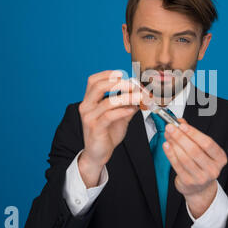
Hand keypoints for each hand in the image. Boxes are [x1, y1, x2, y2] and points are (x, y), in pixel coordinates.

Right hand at [78, 70, 140, 187]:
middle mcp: (86, 107)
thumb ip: (127, 104)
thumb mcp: (119, 116)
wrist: (98, 154)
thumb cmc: (106, 134)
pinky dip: (123, 111)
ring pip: (107, 102)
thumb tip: (141, 94)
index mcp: (89, 100)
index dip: (107, 74)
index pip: (94, 80)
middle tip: (133, 84)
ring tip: (139, 97)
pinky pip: (109, 116)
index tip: (123, 74)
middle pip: (98, 86)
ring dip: (126, 97)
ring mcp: (89, 117)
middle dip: (118, 83)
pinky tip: (132, 110)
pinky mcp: (95, 128)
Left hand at [162, 118, 227, 217]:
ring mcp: (201, 177)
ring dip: (174, 144)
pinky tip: (166, 145)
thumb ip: (192, 134)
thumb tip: (179, 122)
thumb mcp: (202, 149)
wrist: (200, 188)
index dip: (193, 133)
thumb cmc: (201, 164)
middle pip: (194, 150)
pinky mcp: (189, 182)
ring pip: (185, 157)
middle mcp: (213, 169)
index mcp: (220, 158)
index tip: (181, 125)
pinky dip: (170, 153)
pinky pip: (177, 165)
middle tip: (170, 127)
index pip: (207, 143)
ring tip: (167, 135)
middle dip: (180, 137)